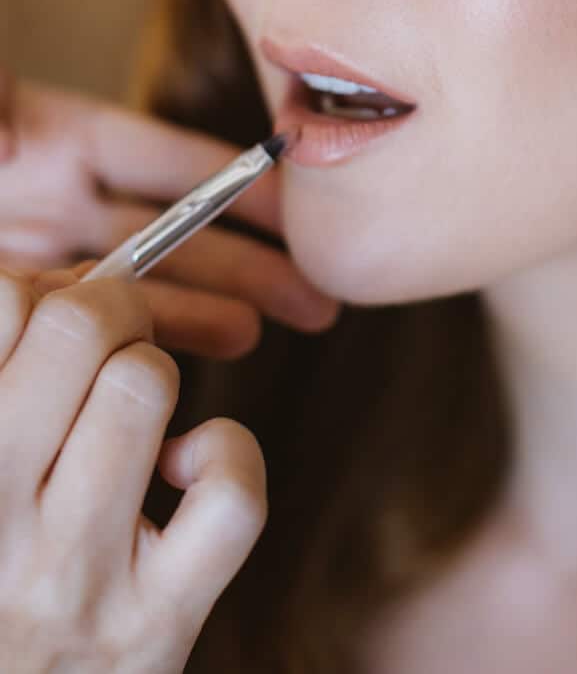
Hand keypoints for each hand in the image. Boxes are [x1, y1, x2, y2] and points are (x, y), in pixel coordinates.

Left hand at [0, 76, 338, 357]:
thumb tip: (10, 147)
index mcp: (59, 140)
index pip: (168, 162)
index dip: (237, 184)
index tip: (303, 206)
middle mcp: (62, 199)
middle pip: (174, 235)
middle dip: (248, 263)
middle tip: (316, 295)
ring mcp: (40, 257)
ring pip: (141, 291)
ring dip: (203, 310)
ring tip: (260, 332)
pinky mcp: (14, 315)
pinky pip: (82, 337)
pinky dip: (130, 348)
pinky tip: (173, 365)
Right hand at [0, 263, 266, 672]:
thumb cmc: (2, 567)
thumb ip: (15, 367)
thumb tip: (85, 279)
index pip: (1, 303)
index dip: (40, 293)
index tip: (49, 323)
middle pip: (78, 328)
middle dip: (115, 309)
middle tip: (112, 345)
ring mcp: (71, 574)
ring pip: (142, 385)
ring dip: (155, 376)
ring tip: (137, 417)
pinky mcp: (155, 622)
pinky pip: (229, 492)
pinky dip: (229, 458)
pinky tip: (188, 471)